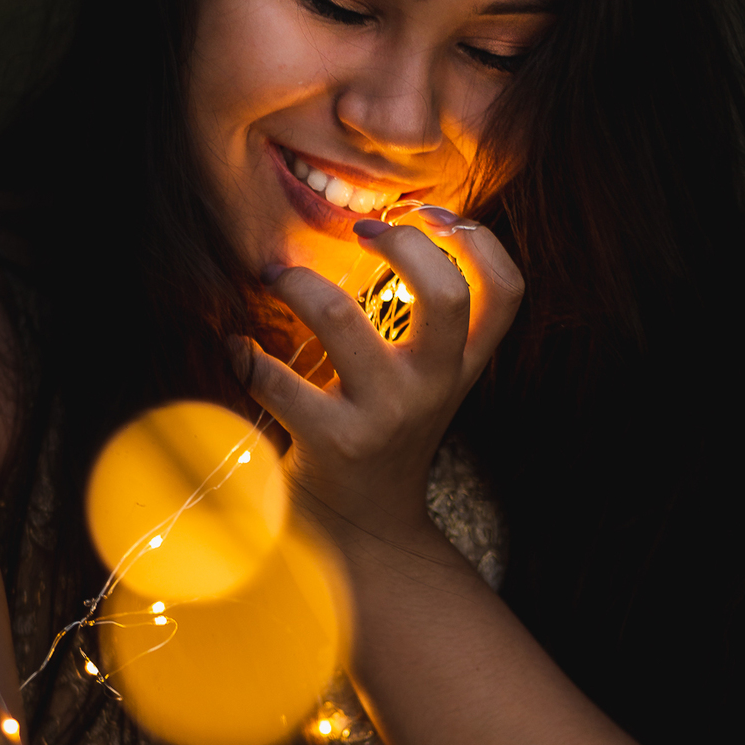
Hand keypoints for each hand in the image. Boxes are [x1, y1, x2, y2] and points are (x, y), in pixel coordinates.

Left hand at [238, 210, 523, 547]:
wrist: (364, 529)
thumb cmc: (384, 435)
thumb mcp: (426, 384)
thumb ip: (426, 325)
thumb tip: (386, 230)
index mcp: (463, 367)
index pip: (507, 292)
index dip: (475, 239)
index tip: (426, 216)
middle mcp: (434, 387)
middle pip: (445, 292)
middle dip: (401, 242)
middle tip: (358, 232)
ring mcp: (386, 414)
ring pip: (339, 315)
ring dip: (295, 282)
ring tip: (275, 274)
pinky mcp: (333, 440)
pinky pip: (276, 379)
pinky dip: (245, 354)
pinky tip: (237, 348)